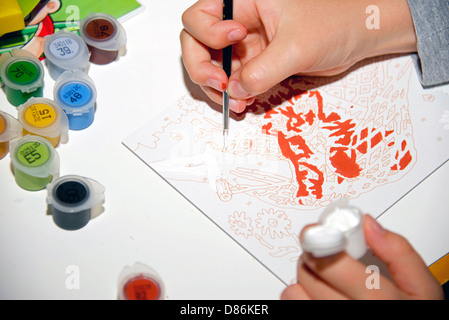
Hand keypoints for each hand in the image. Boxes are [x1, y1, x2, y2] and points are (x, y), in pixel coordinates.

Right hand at [180, 0, 415, 112]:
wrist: (357, 37)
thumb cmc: (333, 22)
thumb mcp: (295, 46)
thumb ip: (262, 70)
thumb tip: (235, 90)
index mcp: (244, 2)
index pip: (199, 17)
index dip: (207, 34)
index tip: (234, 41)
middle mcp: (238, 23)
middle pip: (197, 44)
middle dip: (203, 67)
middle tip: (220, 84)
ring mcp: (246, 45)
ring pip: (213, 68)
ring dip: (219, 88)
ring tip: (237, 101)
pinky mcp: (256, 64)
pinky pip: (234, 82)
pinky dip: (234, 95)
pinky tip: (245, 101)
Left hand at [281, 215, 443, 299]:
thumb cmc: (412, 316)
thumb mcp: (422, 288)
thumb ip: (398, 252)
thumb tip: (369, 226)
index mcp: (377, 300)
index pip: (330, 262)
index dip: (321, 240)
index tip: (321, 232)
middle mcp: (348, 314)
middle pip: (310, 273)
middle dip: (315, 256)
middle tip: (329, 255)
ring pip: (294, 292)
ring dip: (305, 277)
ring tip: (324, 277)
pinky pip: (292, 305)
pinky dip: (299, 295)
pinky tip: (319, 295)